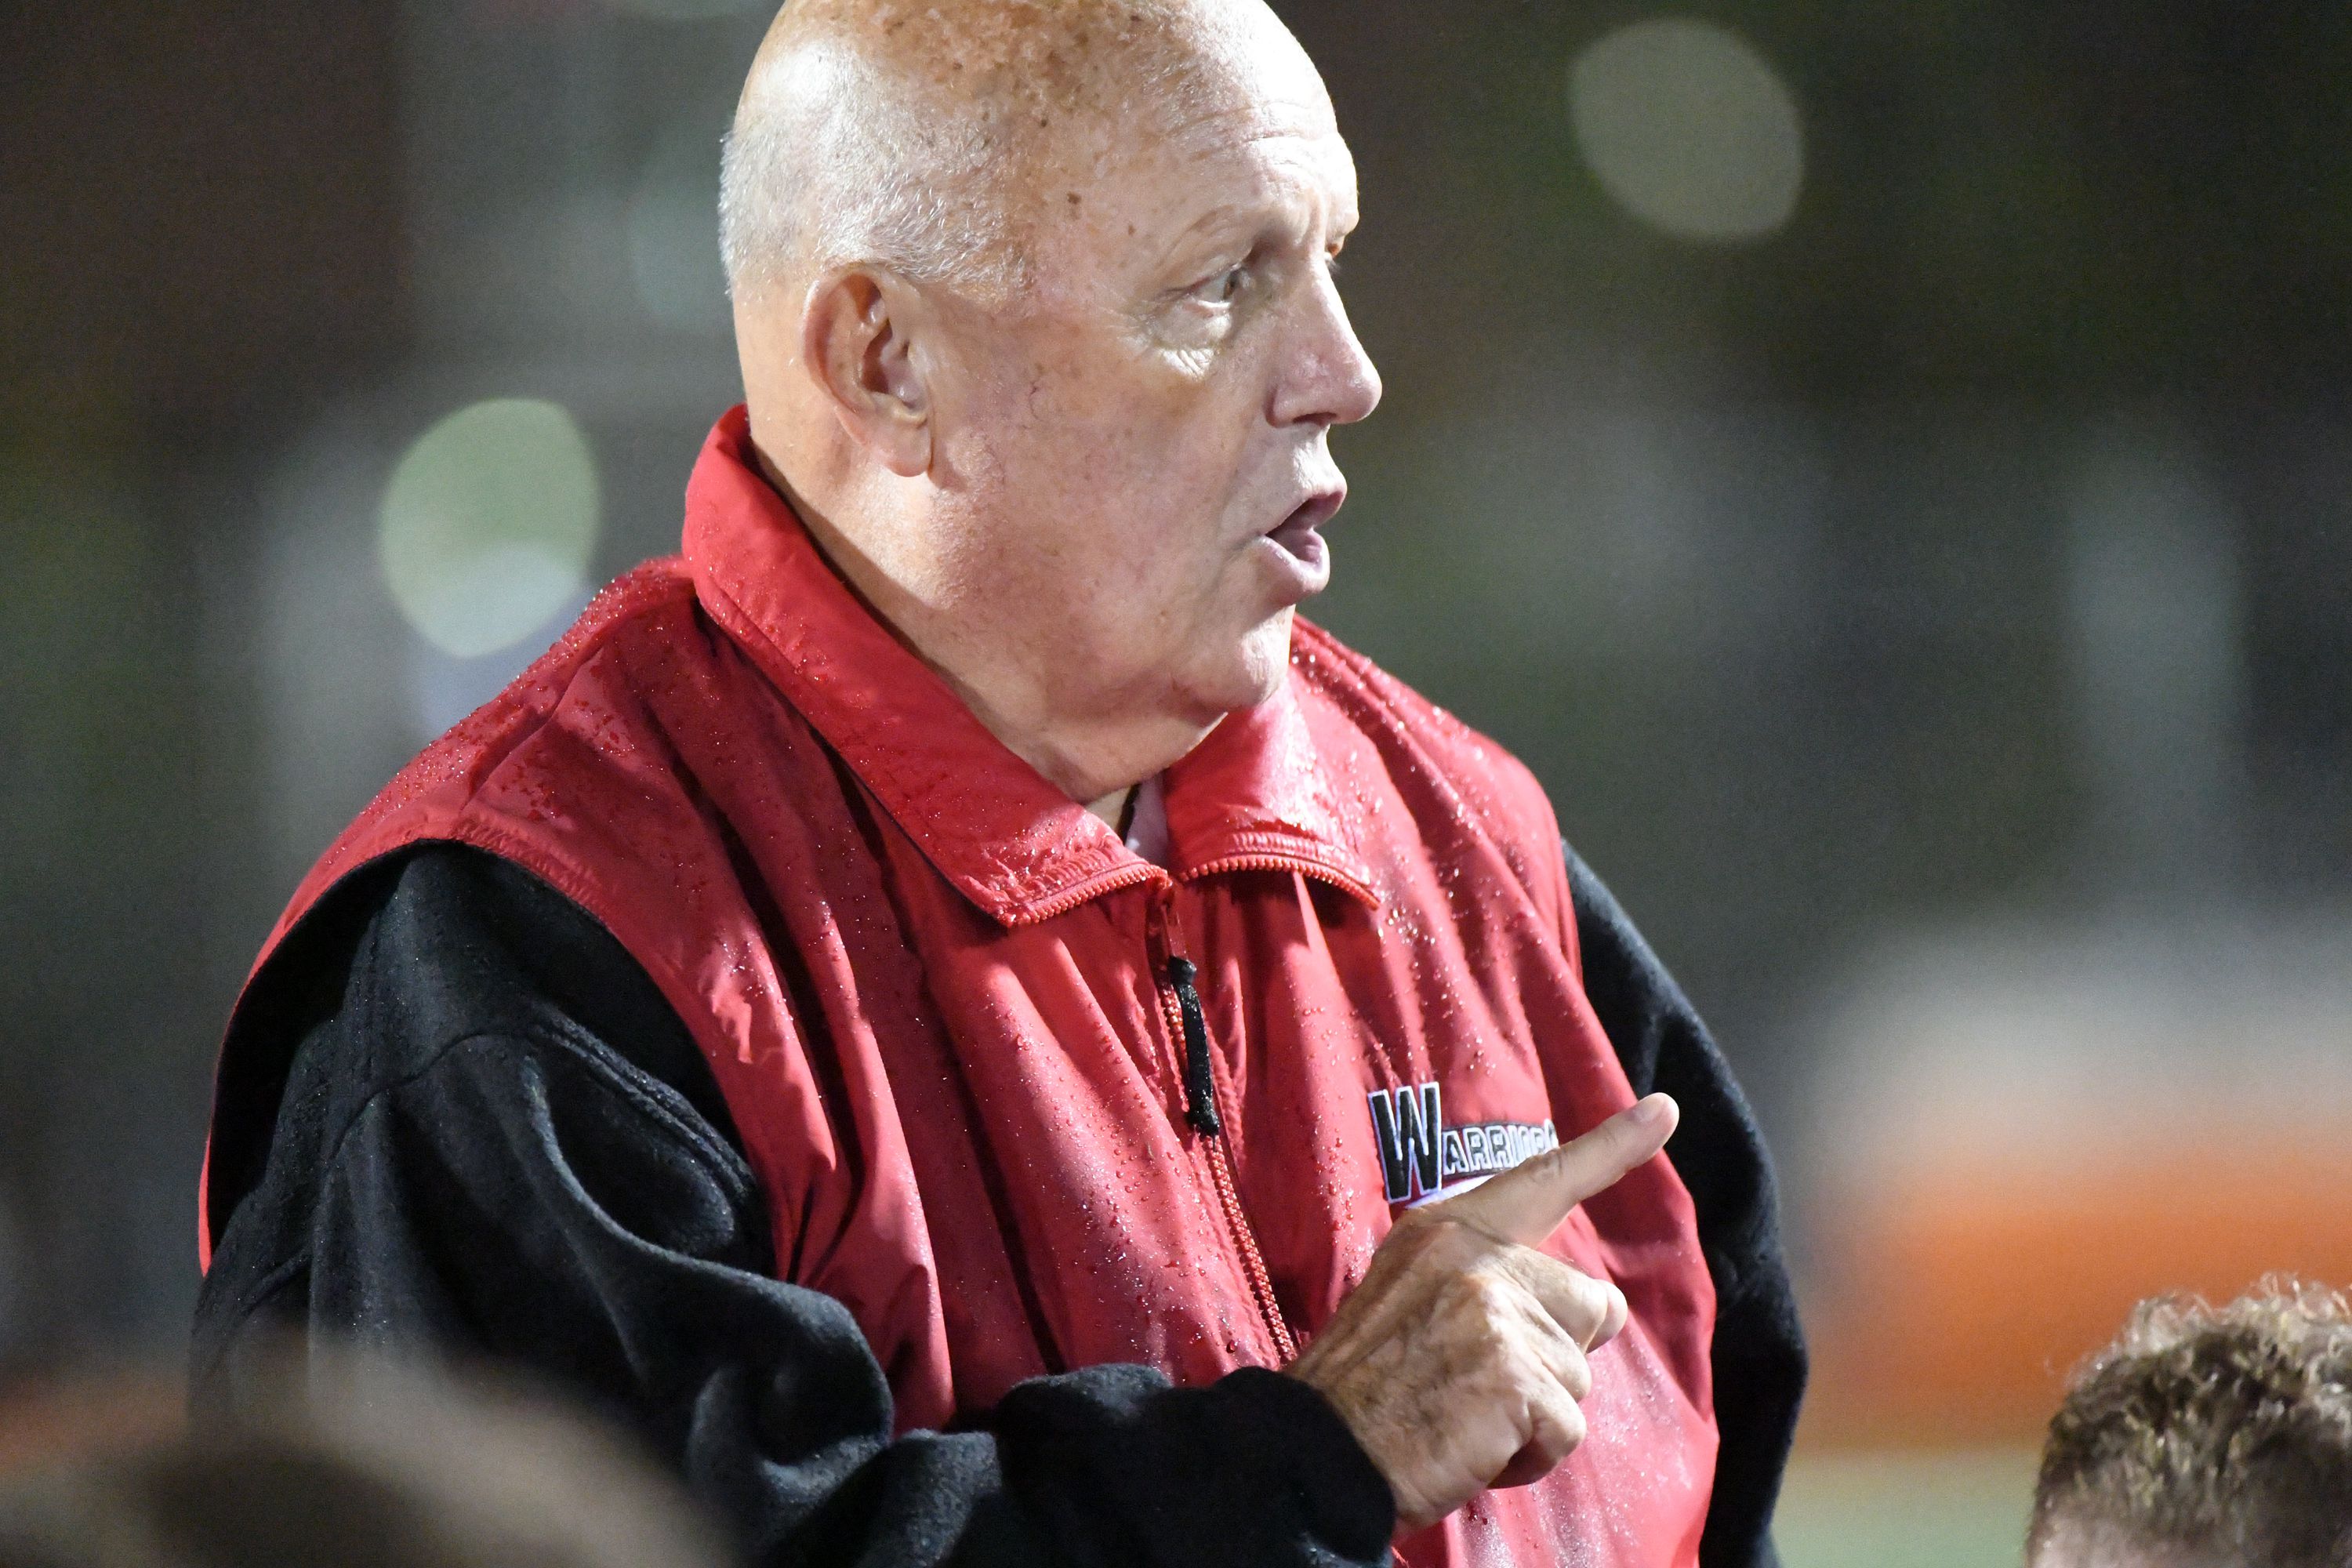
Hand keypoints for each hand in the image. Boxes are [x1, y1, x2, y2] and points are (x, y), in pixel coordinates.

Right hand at [1285, 1093, 1678, 1533]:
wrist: (1316, 1452)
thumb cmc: (1365, 1390)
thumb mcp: (1410, 1299)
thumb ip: (1487, 1284)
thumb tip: (1598, 1310)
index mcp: (1446, 1232)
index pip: (1541, 1182)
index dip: (1611, 1148)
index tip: (1664, 1110)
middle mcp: (1474, 1256)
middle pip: (1587, 1307)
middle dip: (1553, 1360)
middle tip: (1476, 1387)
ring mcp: (1494, 1310)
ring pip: (1578, 1377)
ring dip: (1536, 1417)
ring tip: (1465, 1421)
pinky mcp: (1512, 1373)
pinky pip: (1566, 1429)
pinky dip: (1532, 1457)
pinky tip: (1477, 1451)